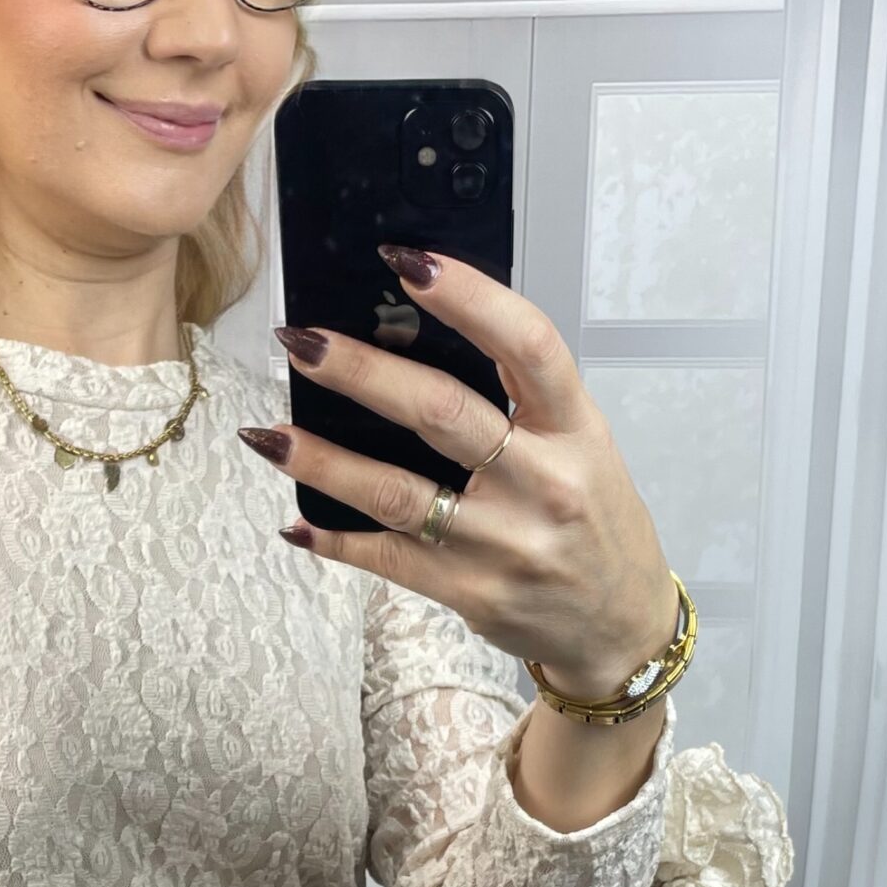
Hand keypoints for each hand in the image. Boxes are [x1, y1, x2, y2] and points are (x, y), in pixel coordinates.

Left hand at [240, 244, 678, 702]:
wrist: (619, 623)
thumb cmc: (594, 521)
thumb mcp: (583, 445)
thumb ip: (521, 398)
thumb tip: (419, 332)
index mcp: (576, 431)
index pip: (528, 347)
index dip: (469, 297)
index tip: (407, 262)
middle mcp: (542, 484)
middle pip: (443, 413)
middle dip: (361, 372)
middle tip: (301, 341)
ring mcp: (502, 543)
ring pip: (397, 492)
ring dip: (323, 460)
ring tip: (266, 434)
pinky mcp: (469, 591)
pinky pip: (388, 559)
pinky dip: (336, 539)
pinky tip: (296, 519)